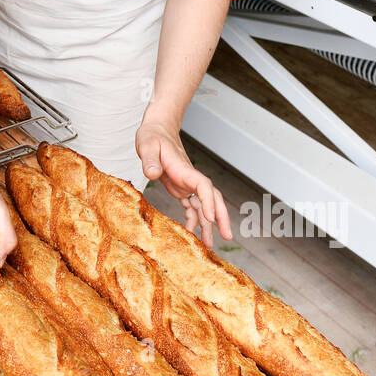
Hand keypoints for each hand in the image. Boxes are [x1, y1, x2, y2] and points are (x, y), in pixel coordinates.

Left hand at [134, 116, 230, 248]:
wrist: (156, 131)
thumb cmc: (153, 136)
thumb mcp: (147, 145)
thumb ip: (150, 159)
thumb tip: (153, 173)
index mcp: (184, 170)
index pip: (203, 186)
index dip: (209, 202)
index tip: (209, 218)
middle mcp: (189, 178)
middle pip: (212, 198)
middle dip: (220, 217)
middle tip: (227, 236)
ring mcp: (187, 184)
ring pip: (203, 205)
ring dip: (208, 224)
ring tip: (209, 244)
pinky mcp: (180, 188)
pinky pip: (192, 206)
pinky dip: (194, 220)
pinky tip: (191, 233)